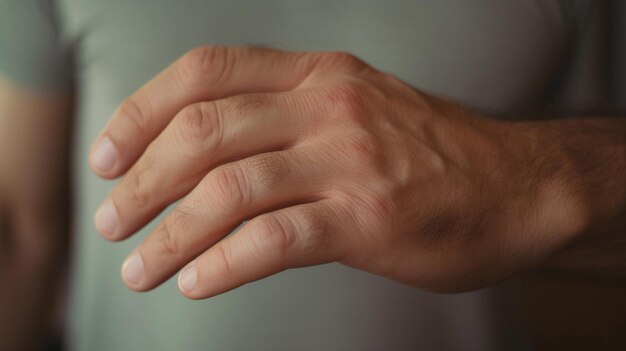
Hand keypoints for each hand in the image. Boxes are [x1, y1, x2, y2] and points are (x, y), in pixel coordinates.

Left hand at [90, 46, 581, 297]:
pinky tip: (196, 283)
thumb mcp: (356, 107)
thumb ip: (287, 117)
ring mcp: (351, 160)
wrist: (518, 185)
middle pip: (202, 133)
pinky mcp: (371, 217)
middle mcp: (329, 106)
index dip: (141, 113)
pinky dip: (223, 263)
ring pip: (229, 191)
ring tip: (139, 267)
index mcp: (318, 74)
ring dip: (169, 234)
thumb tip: (205, 157)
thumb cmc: (429, 153)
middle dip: (140, 182)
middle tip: (111, 222)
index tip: (108, 157)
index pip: (204, 72)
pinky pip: (275, 239)